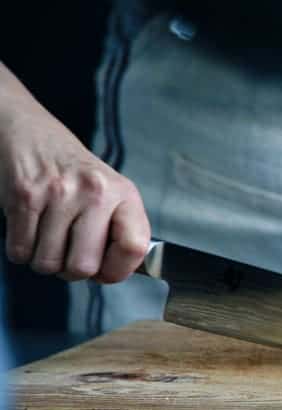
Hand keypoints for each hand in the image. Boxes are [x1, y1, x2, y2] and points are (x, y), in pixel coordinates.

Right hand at [0, 103, 149, 282]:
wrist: (33, 135)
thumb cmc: (75, 173)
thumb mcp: (112, 194)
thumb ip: (120, 231)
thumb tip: (114, 274)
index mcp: (124, 194)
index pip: (134, 247)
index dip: (118, 270)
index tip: (106, 269)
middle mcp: (95, 192)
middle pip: (83, 267)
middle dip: (72, 271)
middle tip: (69, 253)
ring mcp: (59, 193)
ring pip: (48, 263)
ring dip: (44, 260)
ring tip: (49, 237)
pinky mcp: (24, 196)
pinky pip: (20, 251)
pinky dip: (22, 250)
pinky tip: (31, 230)